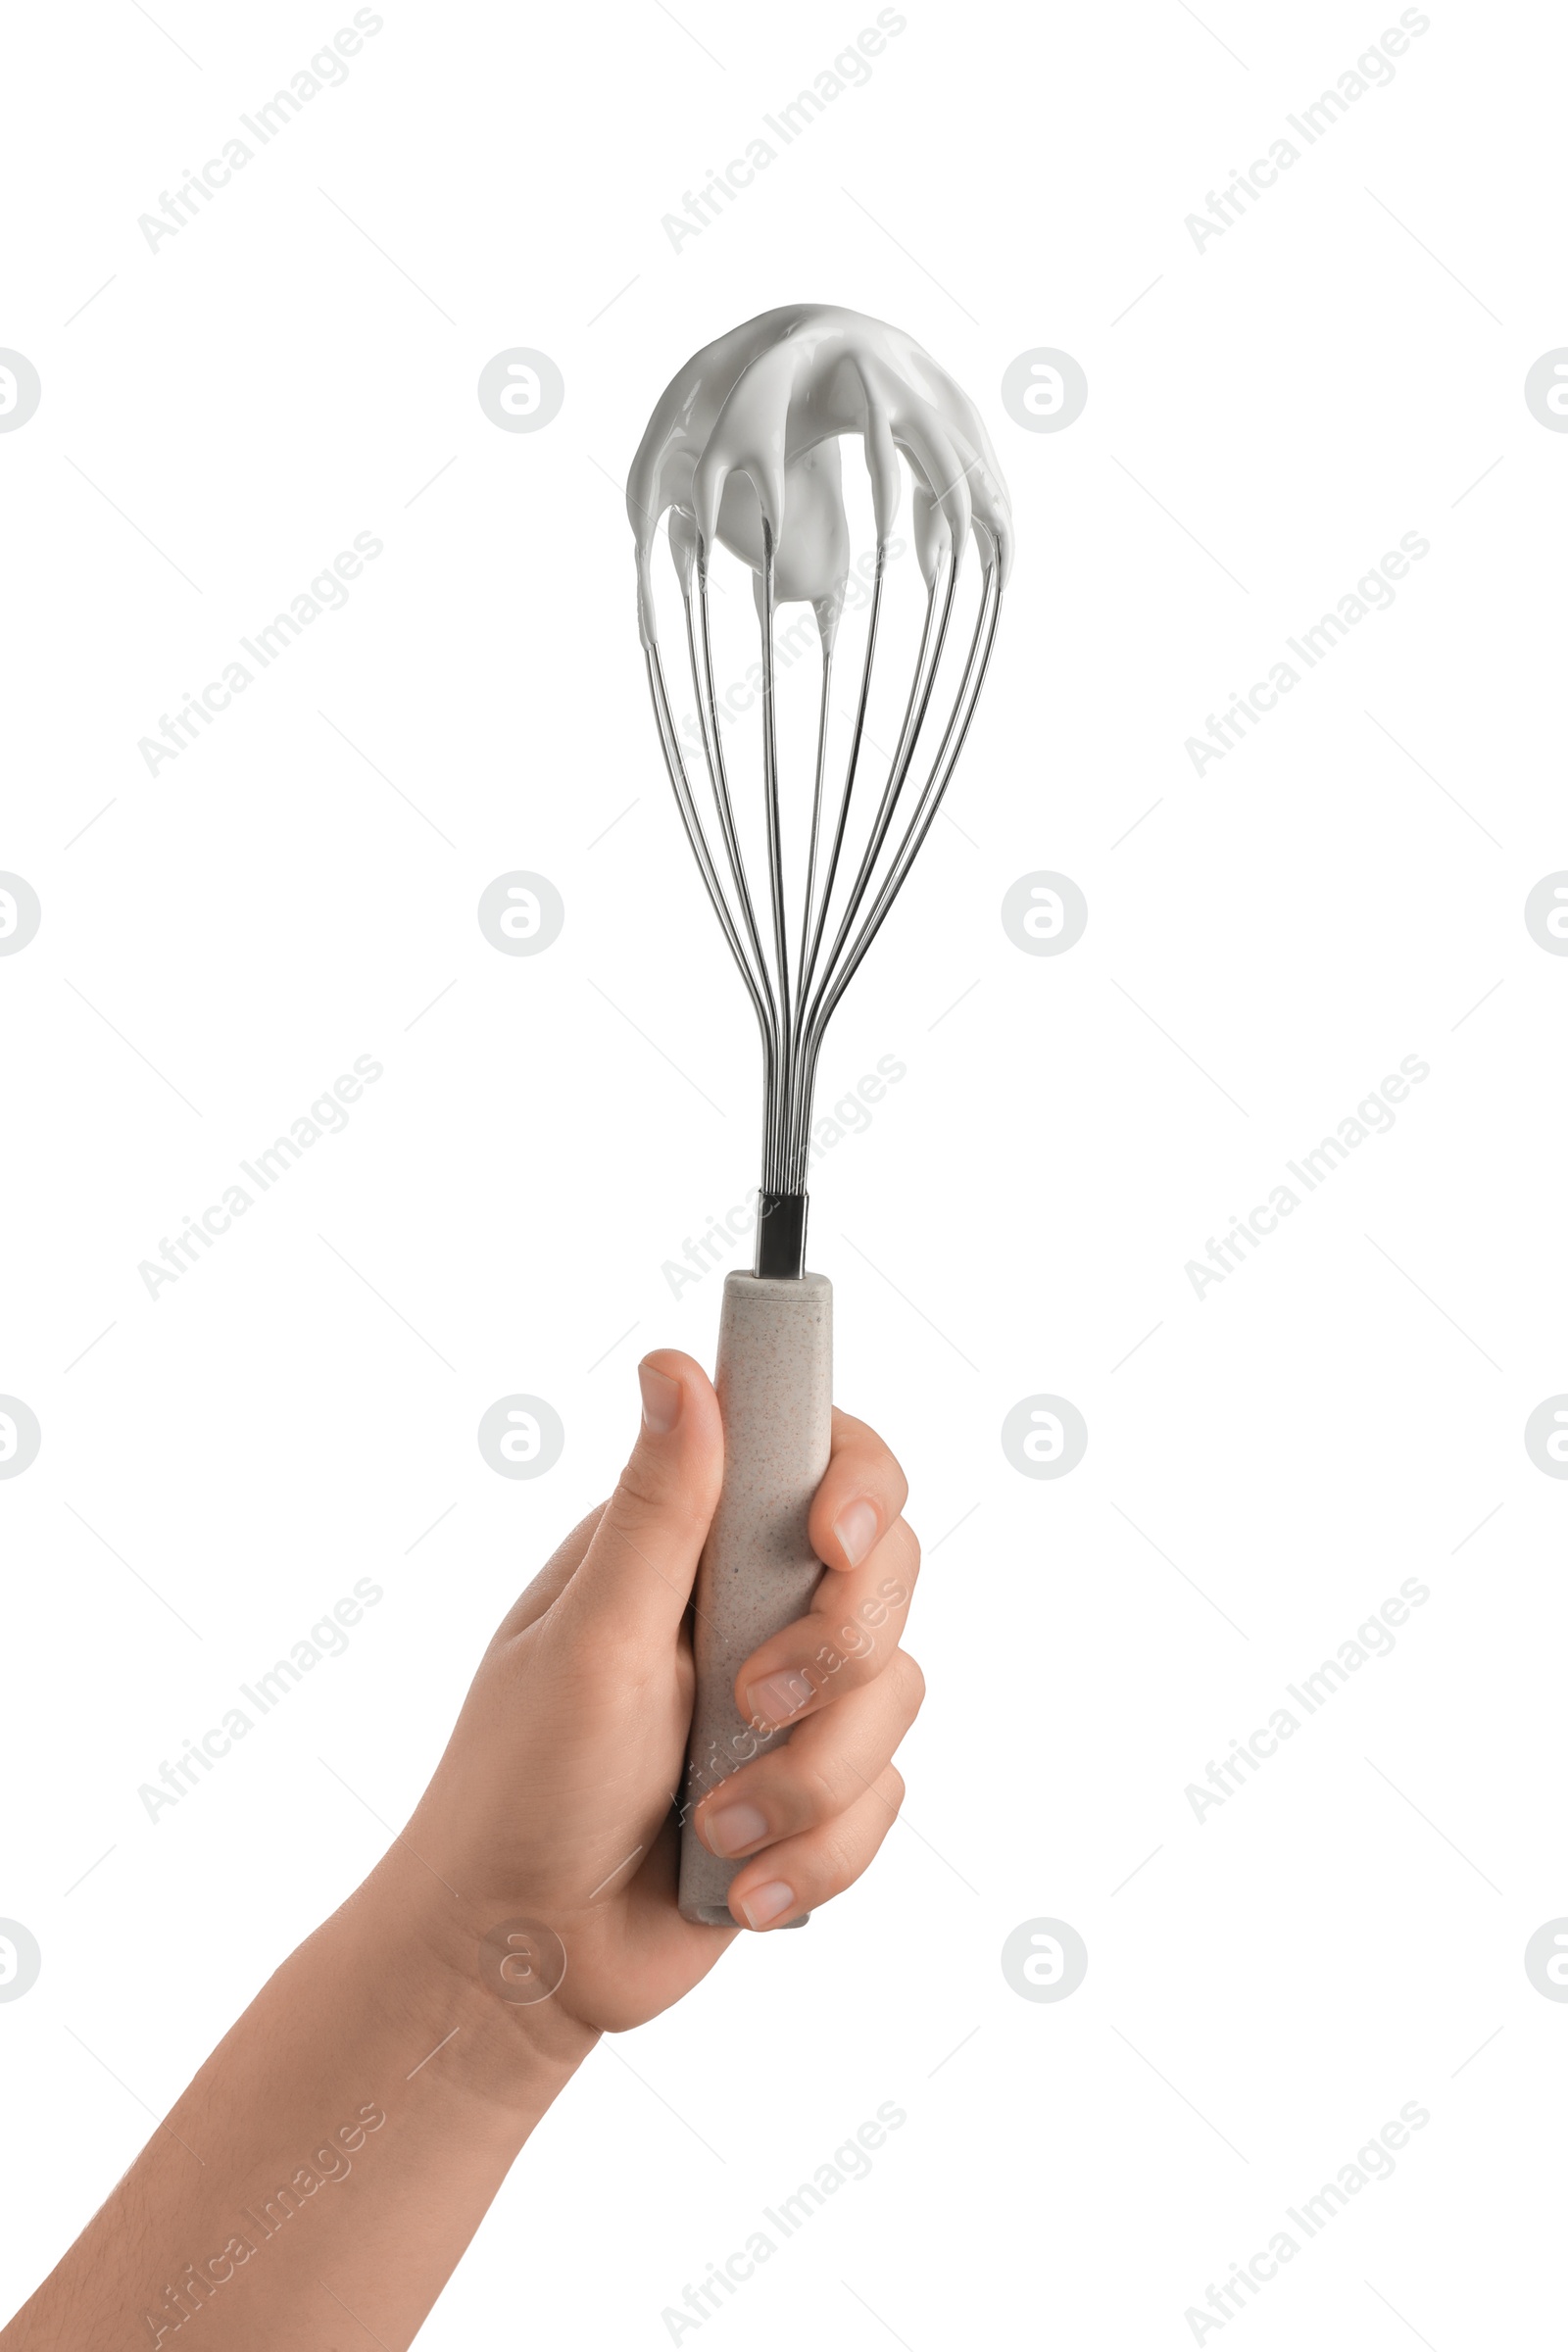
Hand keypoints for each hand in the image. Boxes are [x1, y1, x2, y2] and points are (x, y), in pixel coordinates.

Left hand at [401, 1350, 923, 2061]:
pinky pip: (884, 1803)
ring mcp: (790, 1701)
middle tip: (751, 1703)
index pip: (821, 1456)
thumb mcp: (589, 1639)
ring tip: (713, 1826)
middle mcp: (750, 1606)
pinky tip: (737, 1884)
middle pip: (888, 1572)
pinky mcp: (814, 1792)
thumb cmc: (520, 1786)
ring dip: (805, 1780)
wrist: (522, 1958)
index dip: (855, 1486)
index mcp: (690, 1544)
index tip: (828, 1542)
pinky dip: (813, 1853)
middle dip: (835, 1656)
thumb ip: (656, 1511)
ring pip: (896, 1697)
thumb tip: (676, 1366)